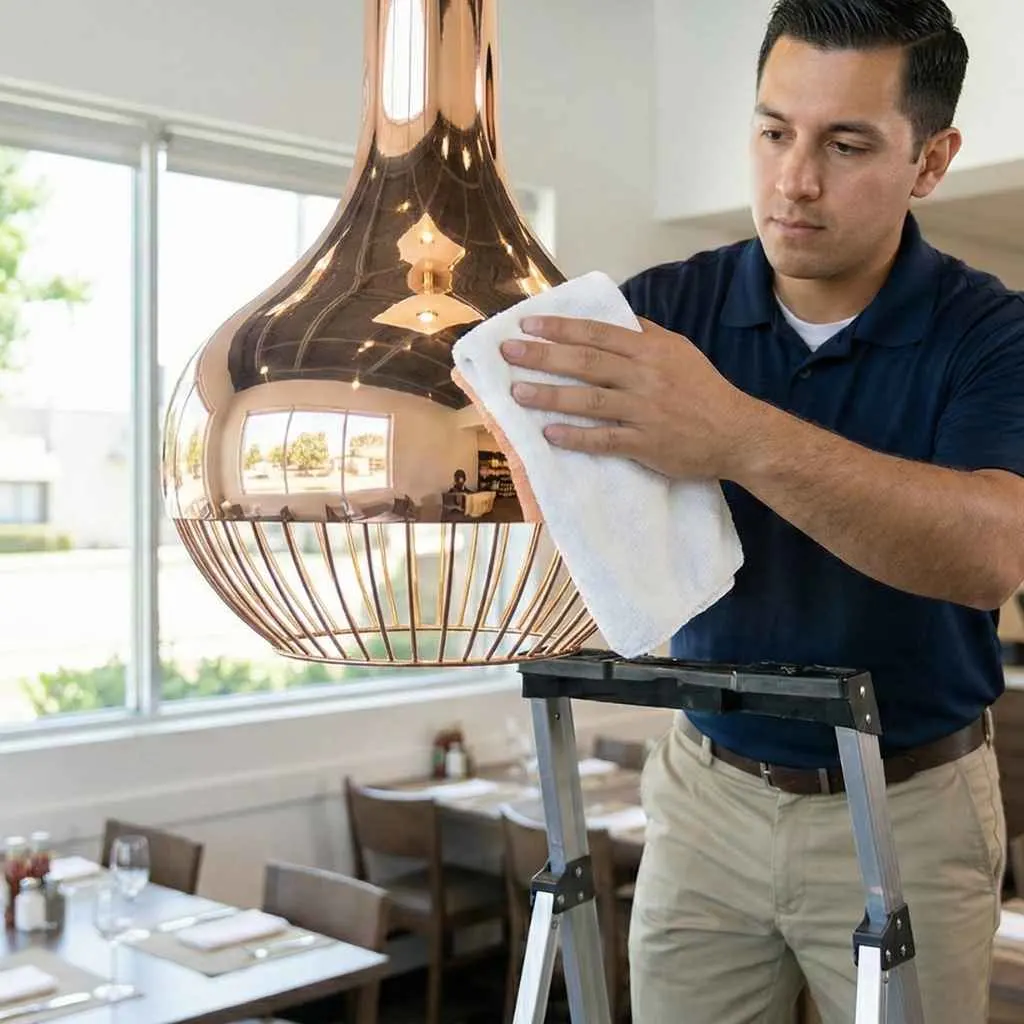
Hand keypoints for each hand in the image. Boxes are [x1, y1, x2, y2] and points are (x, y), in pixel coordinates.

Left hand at [501, 314, 755, 479]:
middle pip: (585, 362)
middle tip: (508, 353)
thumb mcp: (679, 351)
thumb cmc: (704, 391)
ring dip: (549, 395)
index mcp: (650, 350)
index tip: (527, 325)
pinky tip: (549, 434)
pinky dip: (576, 437)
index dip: (559, 328)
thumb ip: (645, 335)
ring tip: (516, 393)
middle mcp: (644, 376)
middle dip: (542, 356)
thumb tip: (614, 318)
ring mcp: (644, 411)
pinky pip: (604, 439)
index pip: (596, 333)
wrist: (738, 433)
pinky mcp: (646, 444)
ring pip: (588, 400)